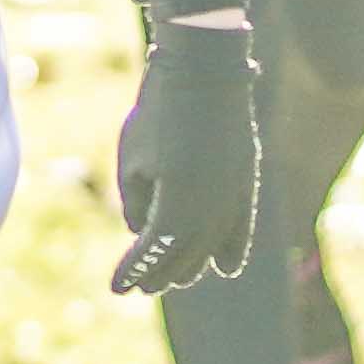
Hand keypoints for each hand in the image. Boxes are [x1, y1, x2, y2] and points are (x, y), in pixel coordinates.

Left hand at [111, 14, 261, 291]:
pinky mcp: (246, 185)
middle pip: (183, 258)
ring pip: (211, 249)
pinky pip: (241, 229)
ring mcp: (231, 200)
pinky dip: (232, 251)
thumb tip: (139, 231)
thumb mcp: (132, 160)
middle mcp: (208, 212)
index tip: (118, 286)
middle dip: (160, 275)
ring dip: (191, 266)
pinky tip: (226, 269)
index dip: (134, 270)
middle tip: (142, 286)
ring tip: (176, 279)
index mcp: (175, 206)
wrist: (205, 77)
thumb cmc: (158, 114)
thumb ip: (133, 202)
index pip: (152, 253)